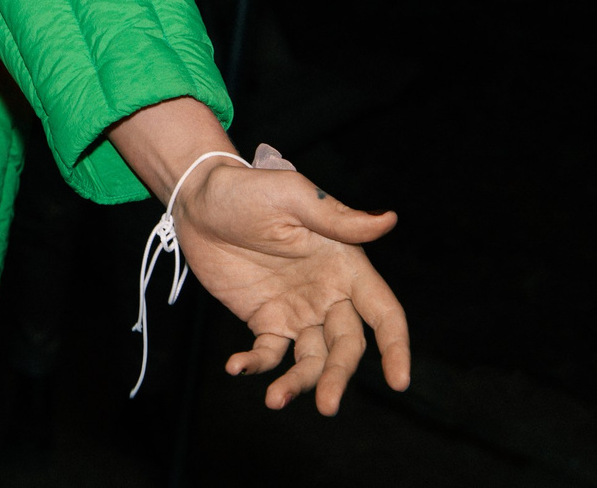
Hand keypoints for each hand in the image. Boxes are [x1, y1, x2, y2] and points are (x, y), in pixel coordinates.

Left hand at [174, 162, 411, 413]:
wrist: (198, 200)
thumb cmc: (249, 190)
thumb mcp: (292, 197)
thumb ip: (337, 217)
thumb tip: (389, 220)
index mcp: (346, 265)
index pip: (383, 312)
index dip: (395, 347)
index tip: (399, 382)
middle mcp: (328, 294)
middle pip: (347, 346)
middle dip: (339, 378)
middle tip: (327, 407)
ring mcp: (297, 310)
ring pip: (311, 359)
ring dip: (299, 383)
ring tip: (275, 400)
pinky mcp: (265, 320)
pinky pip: (269, 353)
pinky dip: (256, 365)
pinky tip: (235, 367)